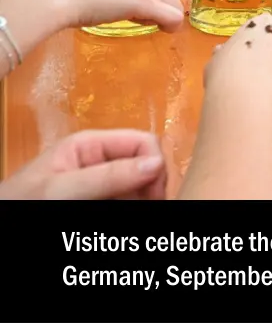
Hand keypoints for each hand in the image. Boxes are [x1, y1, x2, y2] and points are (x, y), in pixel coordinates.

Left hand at [0, 129, 165, 199]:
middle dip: (153, 184)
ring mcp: (103, 184)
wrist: (1, 228)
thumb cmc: (21, 202)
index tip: (155, 193)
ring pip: (143, 185)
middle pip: (147, 164)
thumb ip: (108, 176)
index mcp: (91, 145)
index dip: (155, 163)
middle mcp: (101, 161)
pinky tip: (132, 213)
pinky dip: (138, 205)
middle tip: (151, 205)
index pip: (142, 142)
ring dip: (146, 197)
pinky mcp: (103, 201)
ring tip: (143, 209)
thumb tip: (157, 163)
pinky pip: (132, 200)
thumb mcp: (63, 188)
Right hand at [45, 0, 184, 31]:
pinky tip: (141, 22)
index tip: (134, 1)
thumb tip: (158, 2)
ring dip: (156, 19)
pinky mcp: (147, 2)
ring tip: (128, 12)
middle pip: (175, 2)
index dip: (157, 2)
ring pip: (176, 12)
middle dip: (158, 11)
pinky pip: (175, 21)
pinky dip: (166, 28)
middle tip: (129, 9)